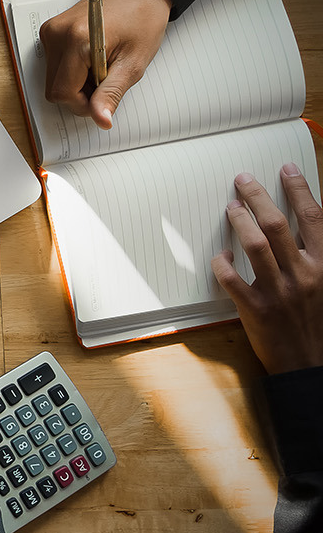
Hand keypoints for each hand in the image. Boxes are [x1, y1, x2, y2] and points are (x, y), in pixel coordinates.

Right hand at [37, 0, 170, 128]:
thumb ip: (112, 93)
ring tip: (101, 66)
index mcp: (77, 40)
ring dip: (75, 83)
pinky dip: (71, 71)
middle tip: (106, 78)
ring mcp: (51, 31)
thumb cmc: (142, 19)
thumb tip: (100, 120)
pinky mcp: (50, 31)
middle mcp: (57, 34)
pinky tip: (90, 58)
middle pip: (54, 89)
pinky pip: (53, 66)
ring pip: (52, 80)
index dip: (83, 104)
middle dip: (79, 94)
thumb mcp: (134, 63)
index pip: (62, 93)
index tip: (104, 96)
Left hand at [212, 167, 322, 374]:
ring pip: (255, 244)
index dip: (299, 189)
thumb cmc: (317, 320)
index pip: (314, 217)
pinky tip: (220, 255)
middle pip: (278, 224)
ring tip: (231, 206)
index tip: (286, 169)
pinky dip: (222, 264)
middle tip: (243, 180)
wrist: (310, 362)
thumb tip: (303, 223)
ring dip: (240, 221)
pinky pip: (231, 279)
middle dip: (259, 196)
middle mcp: (304, 273)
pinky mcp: (256, 309)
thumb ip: (316, 254)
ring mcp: (279, 291)